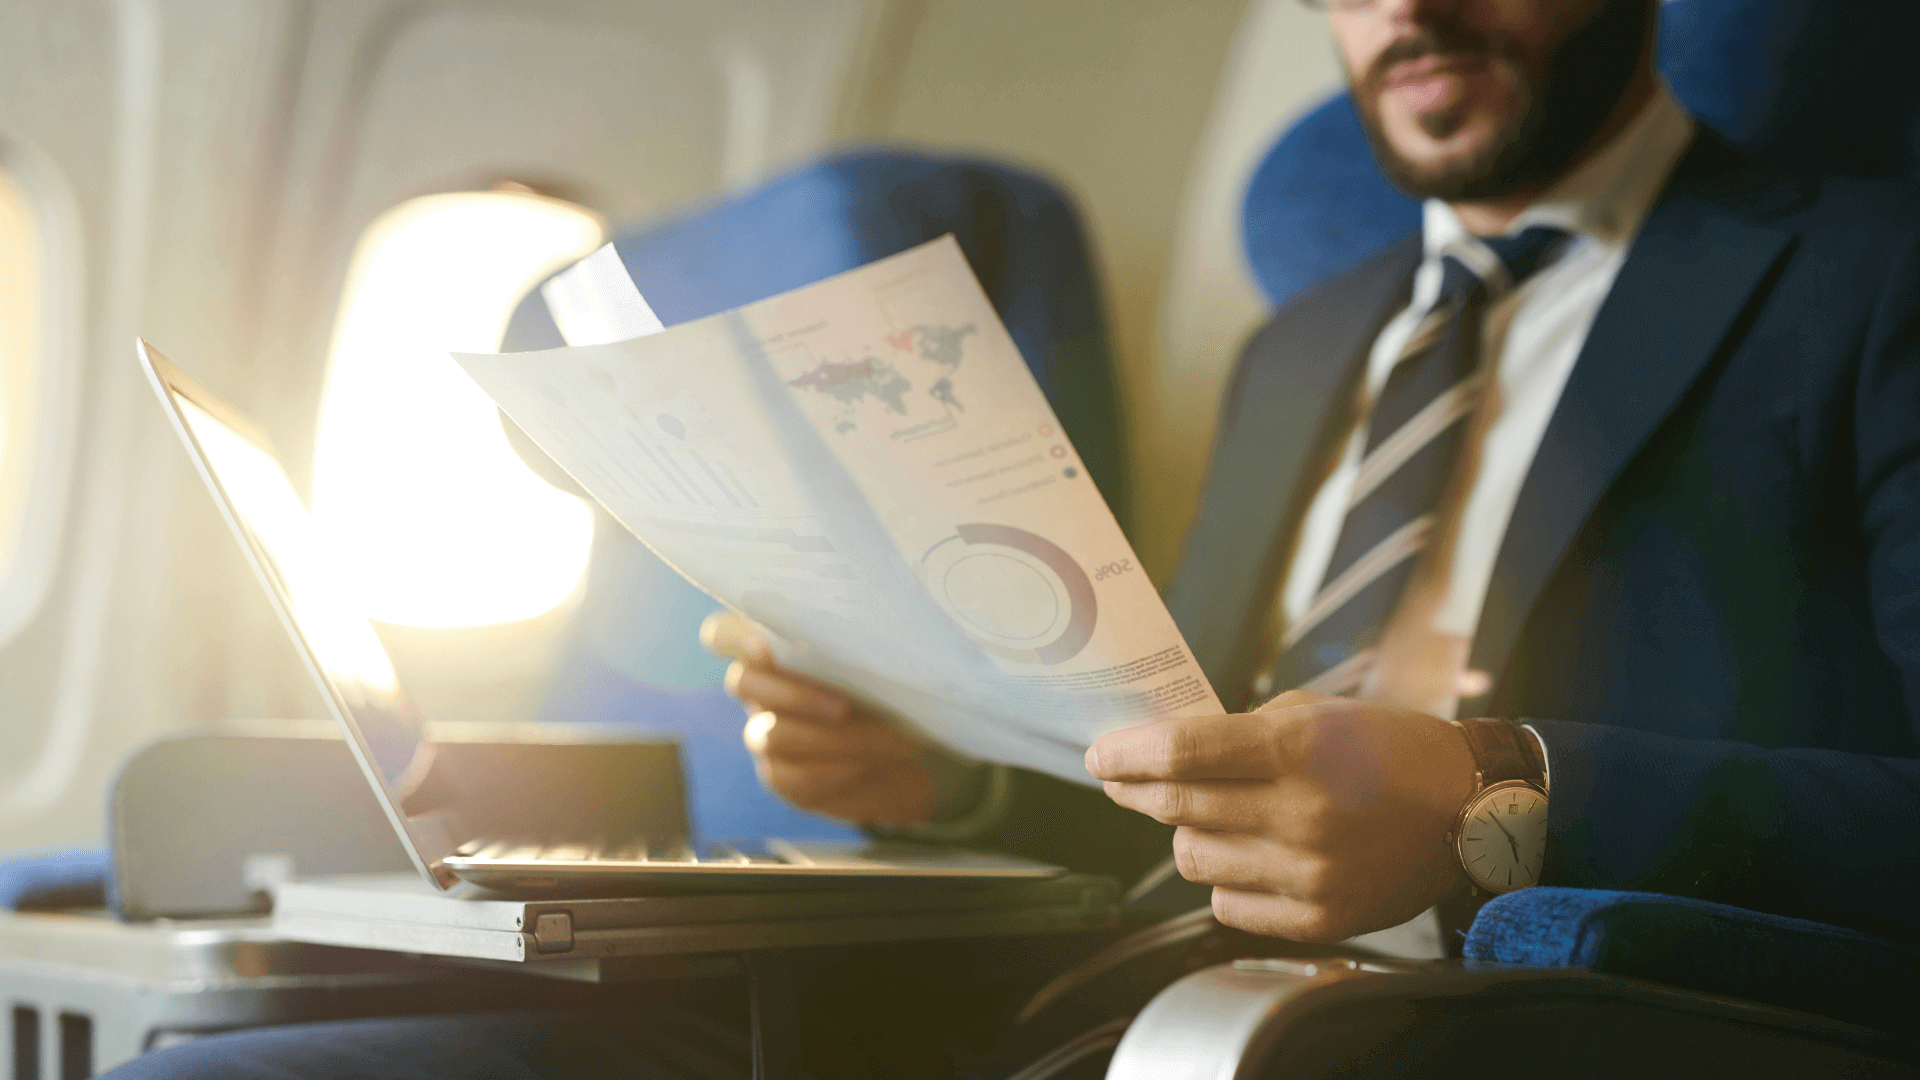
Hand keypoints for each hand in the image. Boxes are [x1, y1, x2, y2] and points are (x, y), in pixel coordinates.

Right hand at [701, 611, 939, 826]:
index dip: (732, 637)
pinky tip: (865, 763)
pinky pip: (791, 775)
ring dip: (826, 738)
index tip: (762, 644)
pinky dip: (832, 768)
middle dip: (794, 695)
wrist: (907, 756)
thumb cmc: (892, 694)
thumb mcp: (879, 666)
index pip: (724, 633)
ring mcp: (765, 735)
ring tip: (879, 738)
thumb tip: (859, 647)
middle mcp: (762, 690)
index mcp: (776, 650)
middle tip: (844, 706)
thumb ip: (854, 652)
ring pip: (769, 735)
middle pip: (741, 683)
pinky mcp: (780, 776)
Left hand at [1086, 690, 1475, 941]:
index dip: (1127, 754)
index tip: (1100, 756)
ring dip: (1189, 833)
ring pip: (1194, 859)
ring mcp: (1310, 873)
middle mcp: (1301, 813)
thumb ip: (1240, 732)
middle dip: (1136, 790)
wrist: (1468, 809)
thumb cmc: (1388, 750)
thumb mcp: (1316, 714)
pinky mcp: (1320, 918)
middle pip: (1176, 807)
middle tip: (1124, 780)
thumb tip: (1164, 752)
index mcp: (1298, 748)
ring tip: (1214, 816)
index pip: (1181, 753)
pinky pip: (1228, 904)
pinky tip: (1250, 855)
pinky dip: (1226, 878)